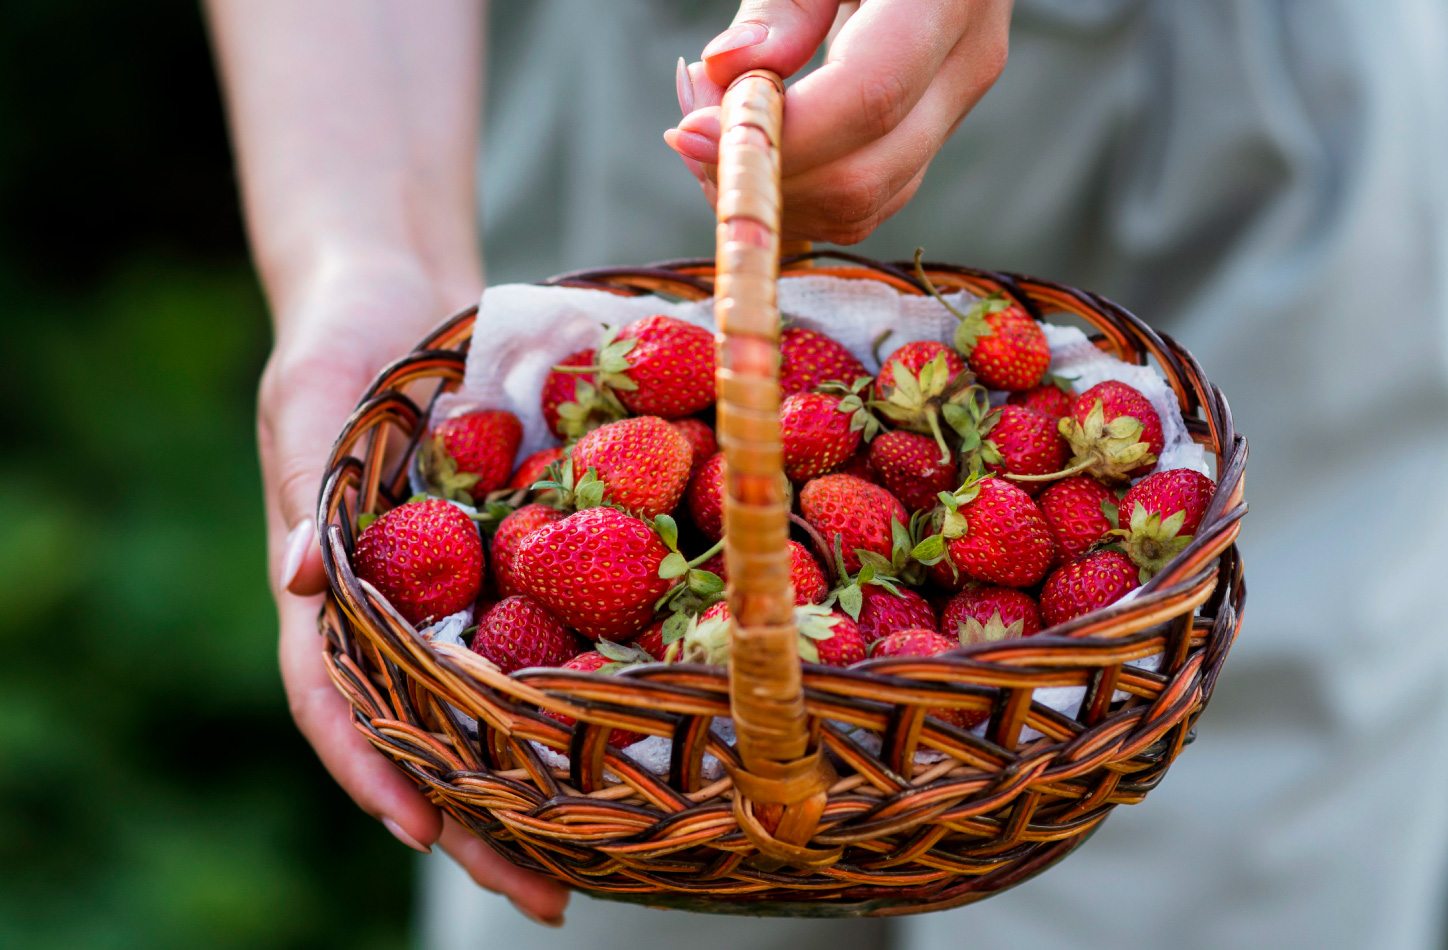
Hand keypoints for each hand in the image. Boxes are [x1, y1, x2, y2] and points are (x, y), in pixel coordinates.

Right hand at [263, 251, 569, 926]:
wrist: (402, 292)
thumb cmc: (341, 342)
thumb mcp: (313, 400)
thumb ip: (308, 485)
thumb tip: (297, 581)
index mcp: (333, 590)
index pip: (338, 699)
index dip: (375, 771)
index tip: (423, 835)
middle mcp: (400, 611)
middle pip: (431, 735)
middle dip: (482, 822)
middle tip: (550, 899)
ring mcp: (462, 593)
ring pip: (499, 706)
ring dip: (545, 782)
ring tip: (613, 856)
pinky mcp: (520, 559)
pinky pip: (557, 629)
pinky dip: (587, 687)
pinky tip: (646, 733)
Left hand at [665, 0, 1012, 244]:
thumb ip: (779, 5)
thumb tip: (726, 69)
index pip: (867, 98)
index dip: (777, 131)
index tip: (691, 131)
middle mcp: (966, 67)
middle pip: (865, 172)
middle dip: (764, 174)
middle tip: (688, 136)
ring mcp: (954, 112)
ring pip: (863, 204)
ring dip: (772, 193)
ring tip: (711, 136)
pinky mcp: (928, 139)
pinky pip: (864, 203)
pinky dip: (795, 197)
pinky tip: (750, 153)